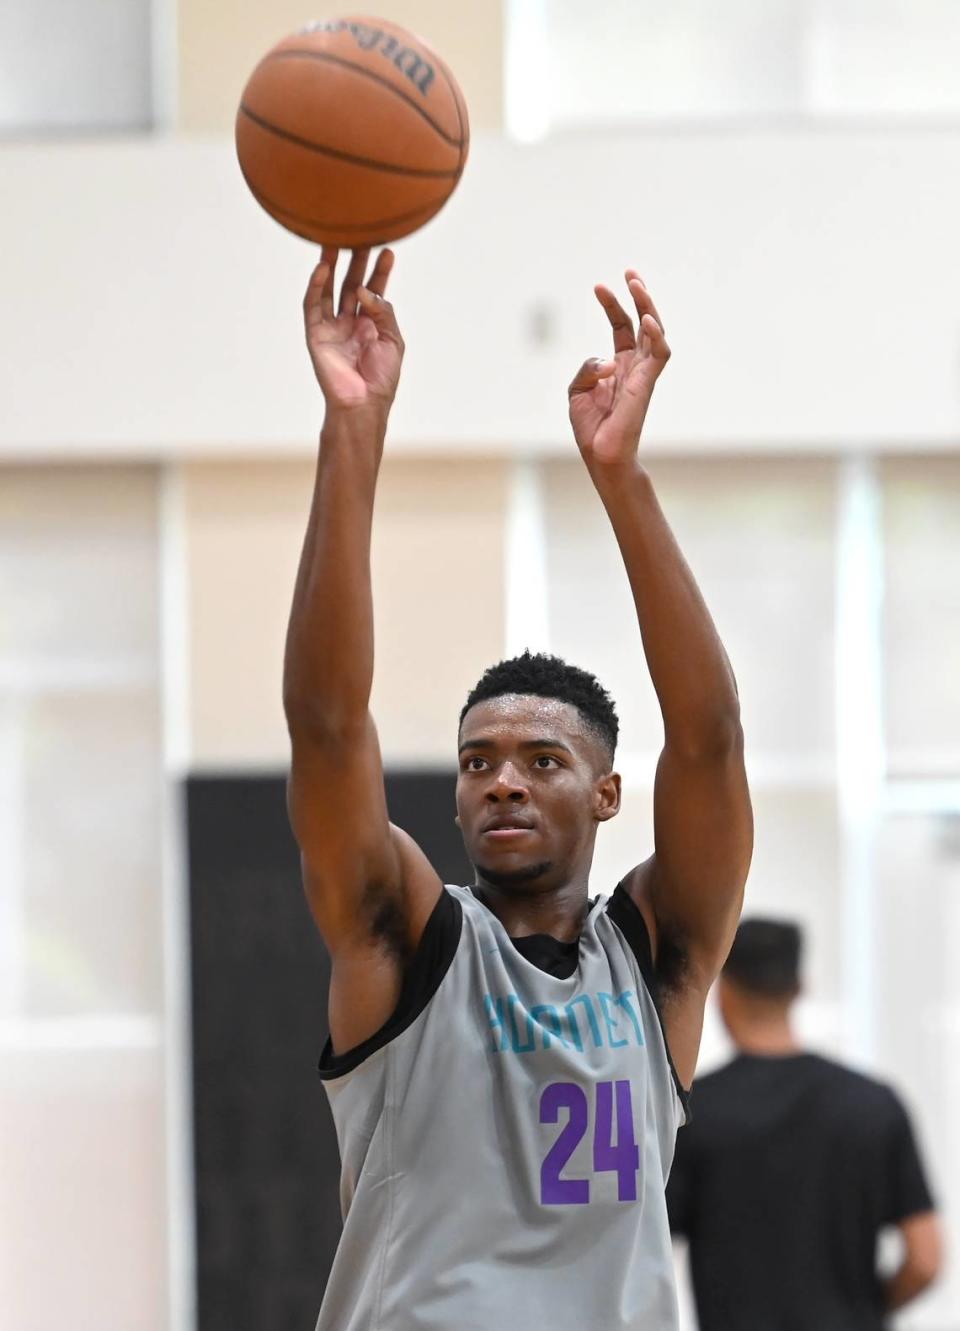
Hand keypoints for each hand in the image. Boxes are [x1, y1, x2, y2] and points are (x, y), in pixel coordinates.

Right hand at [304, 246, 403, 412]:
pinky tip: (322, 269)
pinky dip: (316, 287)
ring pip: (329, 290)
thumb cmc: (381, 378)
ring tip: (336, 241)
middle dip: (356, 261)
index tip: (388, 251)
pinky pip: (313, 306)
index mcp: (370, 325)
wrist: (364, 404)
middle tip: (362, 235)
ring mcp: (332, 328)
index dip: (380, 271)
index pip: (374, 291)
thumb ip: (383, 311)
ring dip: (332, 266)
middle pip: (351, 284)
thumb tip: (365, 289)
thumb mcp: (392, 340)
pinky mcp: (316, 335)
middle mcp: (350, 322)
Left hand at [568, 271, 669, 466]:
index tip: (599, 285)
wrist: (601, 456)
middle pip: (641, 323)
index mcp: (619, 366)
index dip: (612, 305)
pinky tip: (645, 318)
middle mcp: (634, 366)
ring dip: (647, 307)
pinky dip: (655, 335)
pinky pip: (659, 355)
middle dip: (637, 296)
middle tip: (629, 272)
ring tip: (636, 284)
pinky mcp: (646, 385)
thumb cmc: (591, 428)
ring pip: (655, 332)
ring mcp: (643, 374)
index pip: (621, 327)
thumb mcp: (577, 391)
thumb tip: (606, 359)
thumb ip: (587, 368)